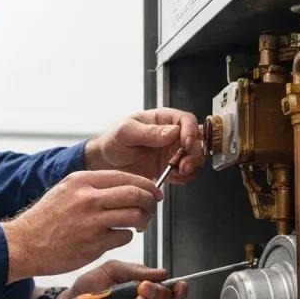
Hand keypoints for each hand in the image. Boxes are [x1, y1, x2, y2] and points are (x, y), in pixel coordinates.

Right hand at [2, 170, 161, 282]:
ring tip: (139, 224)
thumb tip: (124, 186)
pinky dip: (127, 236)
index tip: (153, 191)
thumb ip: (91, 186)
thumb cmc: (43, 221)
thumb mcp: (64, 191)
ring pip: (135, 215)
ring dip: (143, 220)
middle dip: (150, 201)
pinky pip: (124, 236)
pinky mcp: (94, 243)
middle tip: (152, 207)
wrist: (22, 245)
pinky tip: (117, 237)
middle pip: (135, 193)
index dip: (145, 184)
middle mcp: (87, 198)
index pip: (125, 177)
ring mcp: (91, 221)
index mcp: (81, 181)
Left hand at [83, 109, 203, 183]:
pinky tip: (173, 178)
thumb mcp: (125, 132)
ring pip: (194, 157)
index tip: (186, 143)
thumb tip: (172, 132)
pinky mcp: (169, 168)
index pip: (186, 120)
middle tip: (183, 165)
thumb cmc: (113, 141)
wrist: (104, 162)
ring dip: (191, 167)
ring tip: (178, 173)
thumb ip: (149, 132)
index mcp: (163, 120)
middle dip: (194, 154)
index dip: (190, 132)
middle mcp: (171, 135)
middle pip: (196, 140)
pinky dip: (183, 177)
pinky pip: (185, 173)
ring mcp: (171, 152)